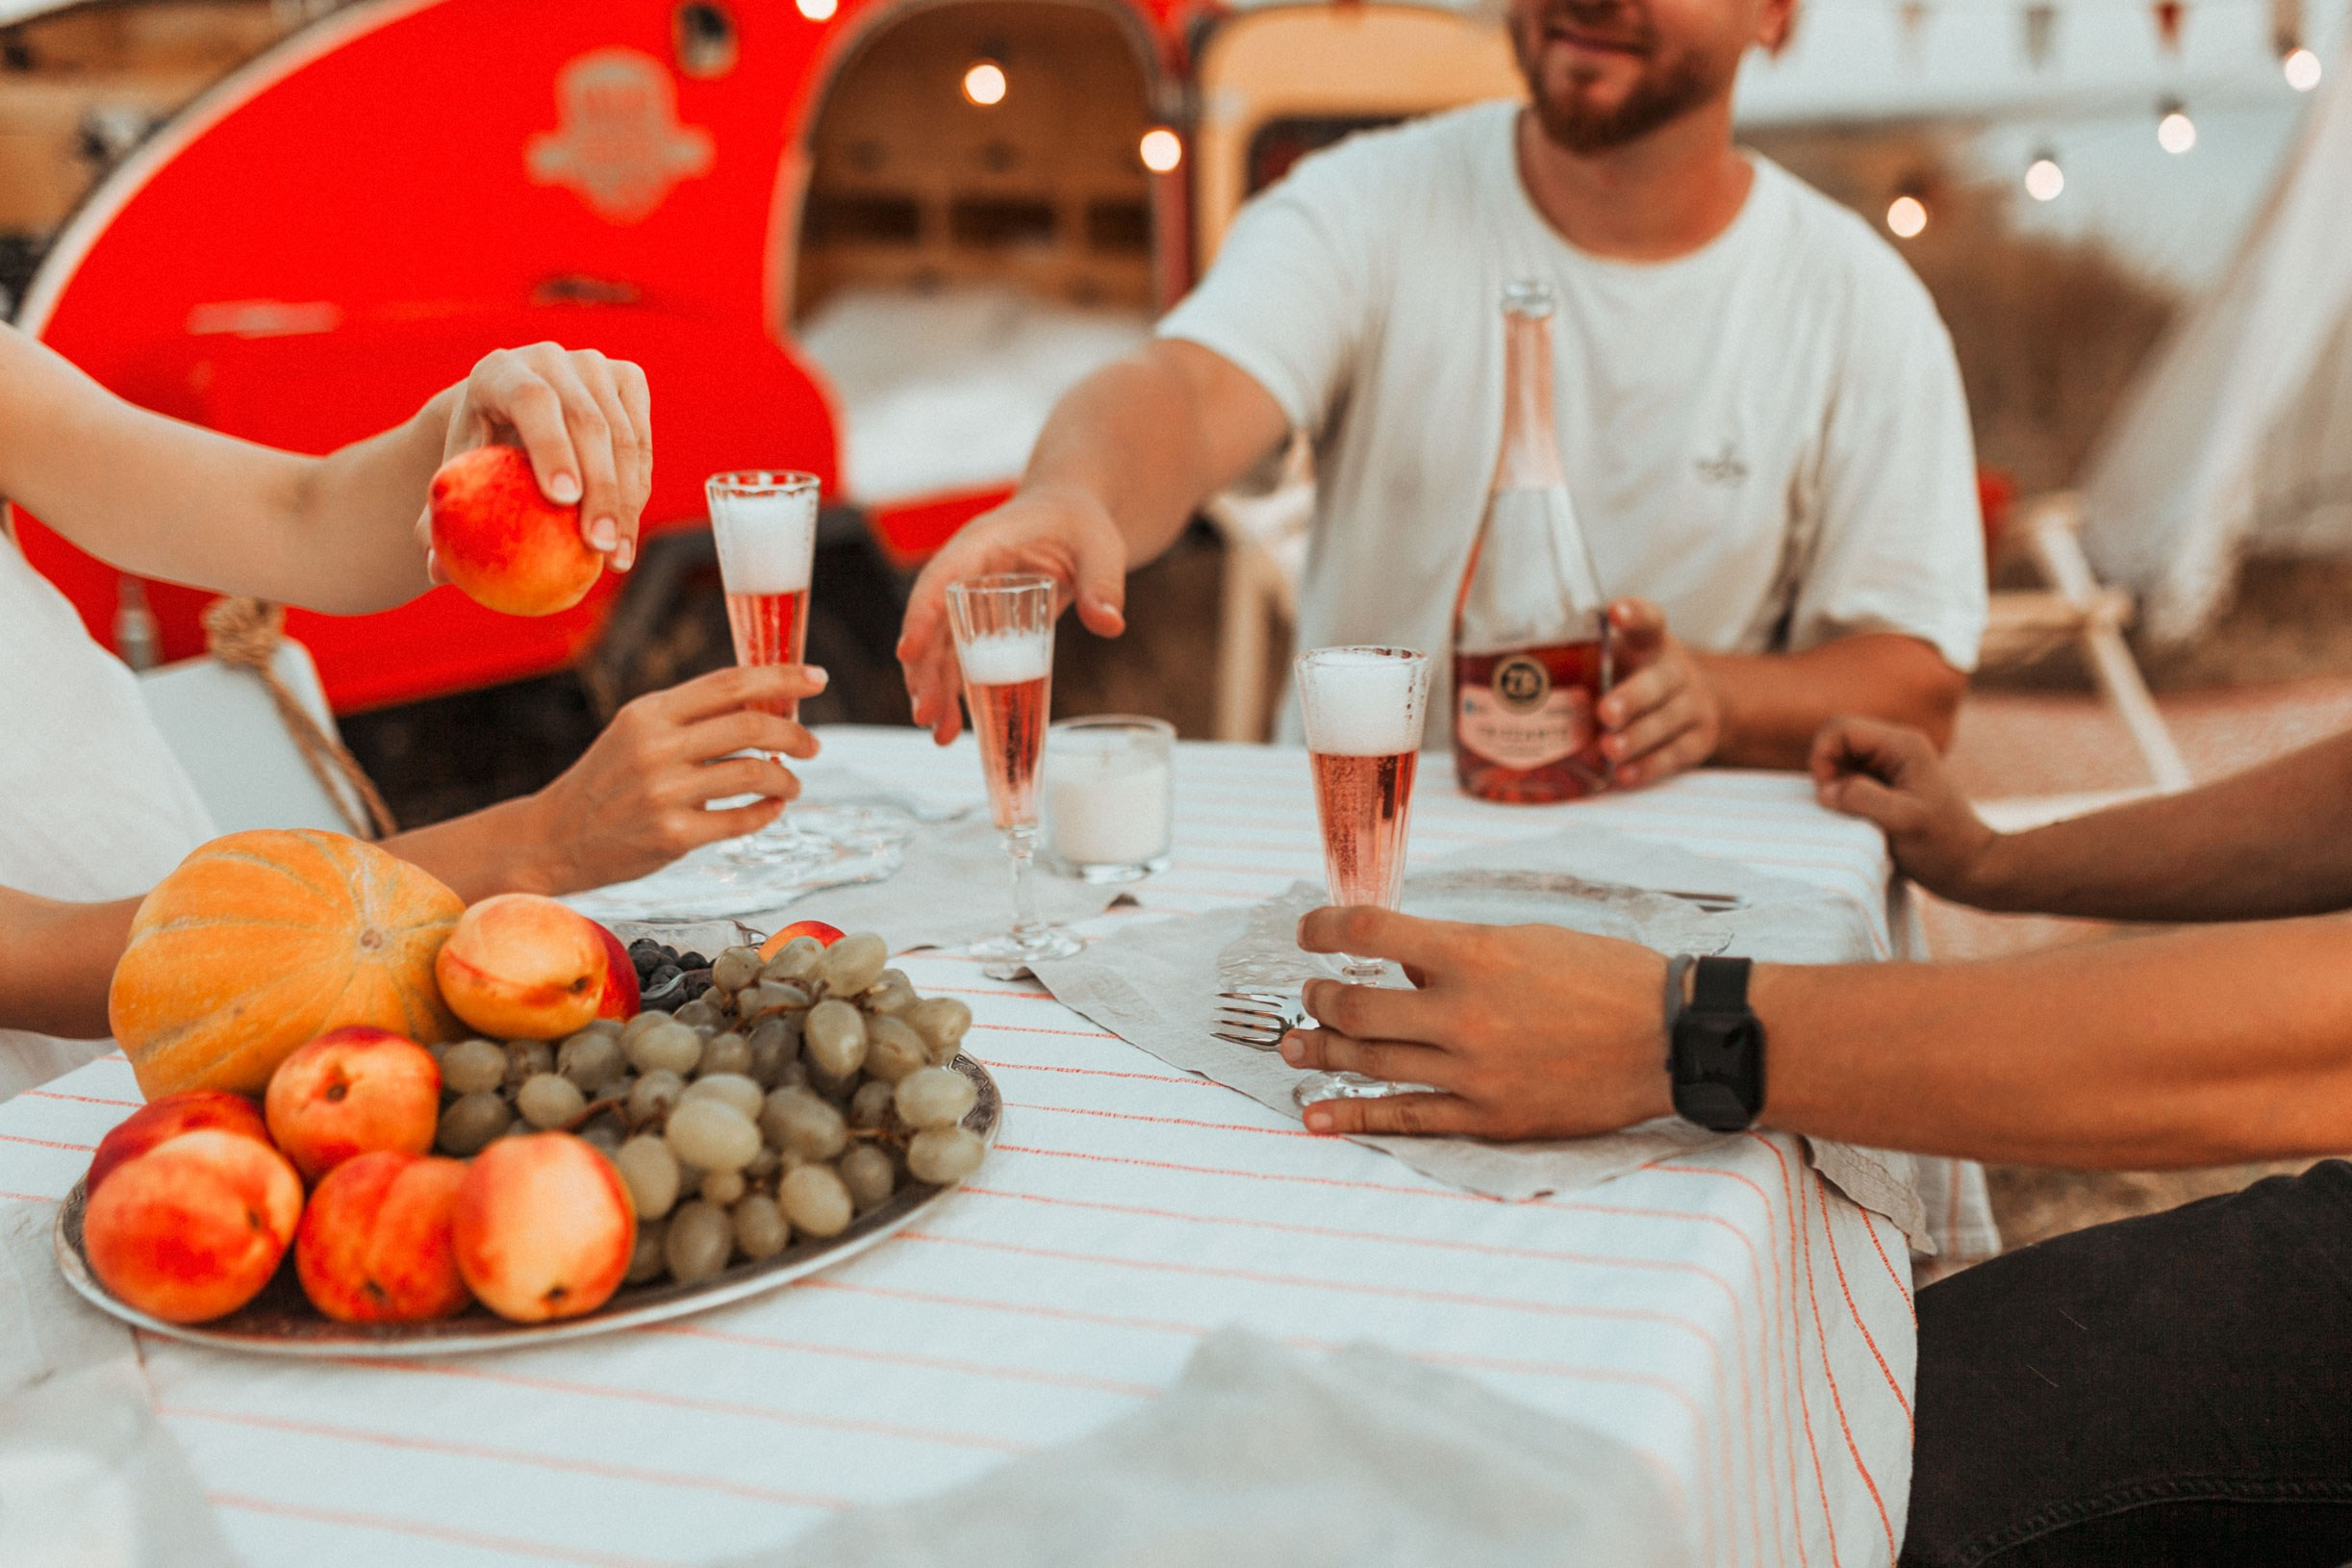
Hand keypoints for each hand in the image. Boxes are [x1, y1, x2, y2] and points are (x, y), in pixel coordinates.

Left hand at [416, 343, 653, 581]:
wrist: (506, 419)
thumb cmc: (473, 462)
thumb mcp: (451, 486)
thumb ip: (438, 523)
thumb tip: (436, 573)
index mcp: (496, 370)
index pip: (532, 402)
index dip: (551, 446)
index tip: (562, 501)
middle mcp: (548, 358)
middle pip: (586, 422)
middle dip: (601, 489)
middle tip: (597, 547)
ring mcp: (593, 365)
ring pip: (623, 437)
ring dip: (626, 503)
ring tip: (615, 559)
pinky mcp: (627, 379)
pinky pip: (642, 442)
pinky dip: (637, 491)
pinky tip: (625, 535)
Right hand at [521, 664, 824, 892]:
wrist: (554, 836)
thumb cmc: (608, 781)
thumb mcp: (638, 731)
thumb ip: (692, 716)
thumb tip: (766, 701)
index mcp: (650, 712)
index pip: (730, 683)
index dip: (781, 677)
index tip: (817, 678)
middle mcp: (656, 747)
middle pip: (750, 724)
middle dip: (795, 733)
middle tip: (813, 745)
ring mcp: (663, 792)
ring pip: (753, 773)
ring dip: (785, 779)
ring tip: (791, 784)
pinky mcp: (671, 836)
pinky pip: (740, 820)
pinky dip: (766, 813)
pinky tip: (771, 809)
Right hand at [896, 484, 1128, 742]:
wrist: (1070, 517)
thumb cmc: (1079, 523)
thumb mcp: (1099, 546)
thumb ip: (1103, 582)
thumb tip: (1110, 625)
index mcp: (982, 544)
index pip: (941, 579)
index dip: (921, 616)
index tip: (908, 653)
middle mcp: (963, 574)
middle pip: (933, 625)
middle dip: (925, 672)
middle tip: (926, 715)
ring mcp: (968, 602)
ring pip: (940, 648)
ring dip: (935, 690)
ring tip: (937, 733)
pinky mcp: (979, 624)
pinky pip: (959, 659)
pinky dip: (955, 692)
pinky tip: (951, 727)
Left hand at [1277, 907, 1671, 1138]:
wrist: (1669, 1038)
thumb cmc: (1605, 975)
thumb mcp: (1527, 939)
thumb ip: (1459, 951)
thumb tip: (1401, 965)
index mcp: (1475, 953)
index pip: (1371, 933)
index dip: (1324, 928)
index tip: (1307, 932)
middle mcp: (1464, 1012)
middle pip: (1355, 1005)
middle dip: (1319, 998)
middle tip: (1311, 995)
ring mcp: (1472, 1071)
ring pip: (1370, 1058)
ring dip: (1322, 1049)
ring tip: (1297, 1045)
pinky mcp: (1487, 1116)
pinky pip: (1403, 1116)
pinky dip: (1352, 1114)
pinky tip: (1315, 1114)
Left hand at [1597, 599, 1720, 788]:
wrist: (1696, 704)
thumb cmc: (1634, 680)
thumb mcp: (1618, 662)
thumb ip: (1583, 666)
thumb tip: (1519, 689)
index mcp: (1651, 643)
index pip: (1649, 621)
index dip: (1635, 615)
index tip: (1615, 613)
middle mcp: (1675, 671)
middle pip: (1659, 681)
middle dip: (1632, 698)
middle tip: (1605, 712)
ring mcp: (1693, 705)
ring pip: (1667, 721)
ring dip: (1637, 737)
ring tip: (1610, 749)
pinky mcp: (1700, 739)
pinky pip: (1676, 755)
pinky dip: (1649, 767)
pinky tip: (1625, 775)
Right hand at [1810, 715, 1997, 899]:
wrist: (1975, 867)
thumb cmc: (1943, 846)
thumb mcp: (1902, 821)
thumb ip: (1861, 797)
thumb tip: (1826, 790)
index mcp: (1902, 745)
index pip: (1841, 728)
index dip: (1823, 757)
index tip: (1830, 794)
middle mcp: (1896, 747)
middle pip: (1839, 739)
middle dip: (1826, 770)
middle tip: (1836, 805)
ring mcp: (1893, 765)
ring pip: (1843, 758)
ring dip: (1835, 785)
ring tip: (1851, 814)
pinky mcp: (1889, 784)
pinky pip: (1852, 777)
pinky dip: (1844, 795)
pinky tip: (1858, 818)